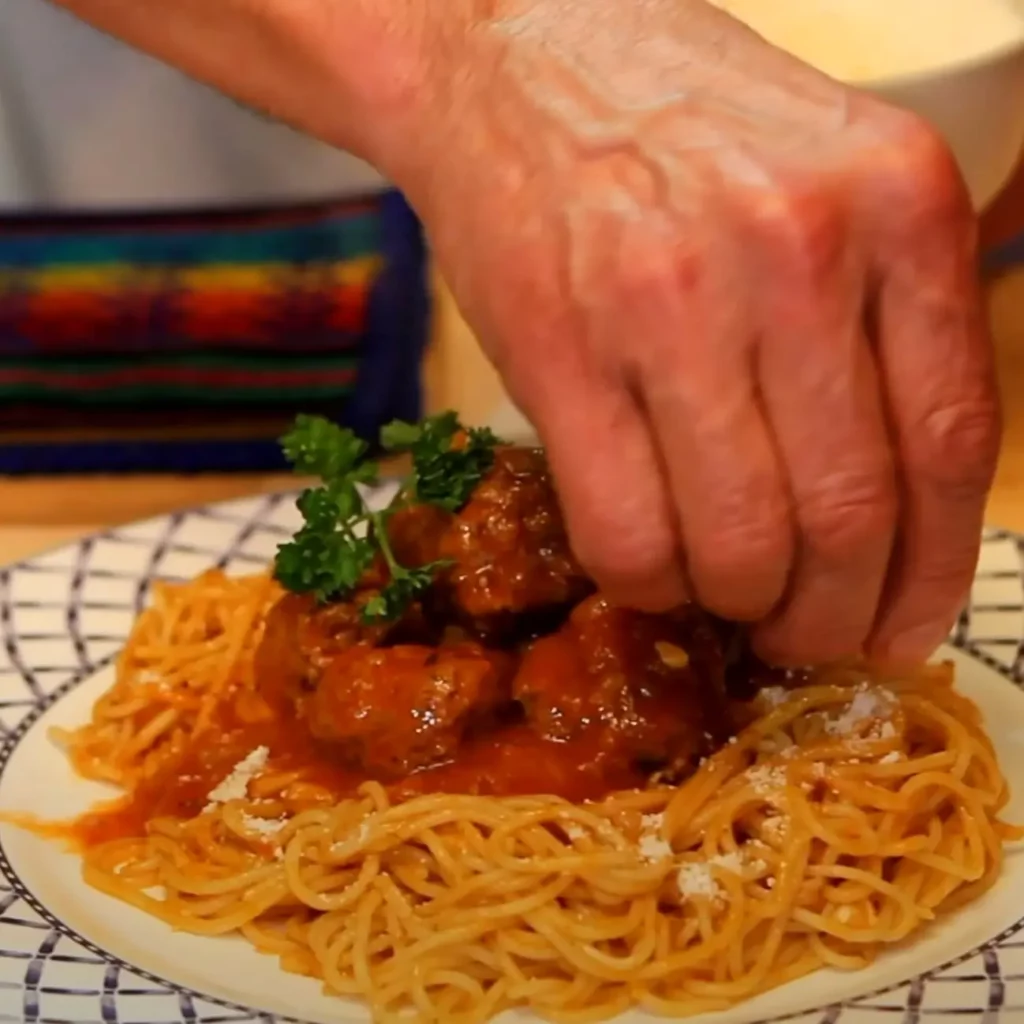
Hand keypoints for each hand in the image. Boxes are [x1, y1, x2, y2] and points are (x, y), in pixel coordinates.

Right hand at [399, 0, 998, 665]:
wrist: (510, 53)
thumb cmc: (677, 122)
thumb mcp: (828, 173)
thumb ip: (881, 317)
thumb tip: (890, 502)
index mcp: (896, 201)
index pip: (949, 442)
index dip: (931, 572)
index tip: (899, 630)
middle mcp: (797, 249)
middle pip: (847, 514)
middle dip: (828, 617)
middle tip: (803, 637)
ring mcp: (670, 301)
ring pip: (738, 543)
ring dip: (738, 607)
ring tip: (724, 598)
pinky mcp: (559, 351)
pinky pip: (624, 532)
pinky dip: (646, 584)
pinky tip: (649, 570)